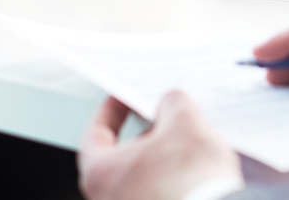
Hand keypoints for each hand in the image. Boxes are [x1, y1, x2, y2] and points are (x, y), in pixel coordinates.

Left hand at [78, 92, 242, 199]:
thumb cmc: (191, 185)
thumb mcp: (185, 123)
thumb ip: (172, 103)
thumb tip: (171, 103)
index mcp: (100, 173)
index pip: (95, 133)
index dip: (111, 111)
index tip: (123, 99)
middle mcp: (108, 199)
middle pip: (121, 157)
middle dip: (144, 134)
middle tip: (163, 118)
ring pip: (143, 178)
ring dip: (162, 159)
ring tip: (187, 145)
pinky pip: (158, 194)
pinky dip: (171, 181)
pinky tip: (194, 172)